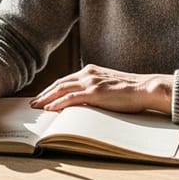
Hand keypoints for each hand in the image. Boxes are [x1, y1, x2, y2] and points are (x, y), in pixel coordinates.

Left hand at [30, 64, 171, 114]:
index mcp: (91, 71)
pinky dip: (58, 103)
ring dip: (46, 98)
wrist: (145, 88)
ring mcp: (90, 82)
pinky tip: (50, 109)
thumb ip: (94, 89)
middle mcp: (88, 73)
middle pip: (59, 83)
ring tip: (37, 106)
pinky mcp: (94, 92)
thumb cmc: (130, 90)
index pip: (65, 79)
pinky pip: (71, 98)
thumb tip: (83, 100)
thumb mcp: (108, 85)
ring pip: (61, 89)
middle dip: (45, 93)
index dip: (52, 88)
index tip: (42, 96)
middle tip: (33, 103)